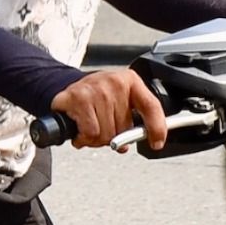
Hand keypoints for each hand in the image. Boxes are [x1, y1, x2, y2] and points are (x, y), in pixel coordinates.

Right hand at [50, 68, 165, 151]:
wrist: (69, 90)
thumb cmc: (98, 98)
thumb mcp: (121, 101)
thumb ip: (136, 118)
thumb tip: (148, 140)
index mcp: (130, 81)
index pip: (151, 106)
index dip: (157, 128)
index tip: (156, 143)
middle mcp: (114, 82)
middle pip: (124, 128)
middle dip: (113, 135)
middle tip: (104, 127)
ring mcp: (96, 89)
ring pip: (106, 134)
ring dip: (97, 138)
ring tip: (91, 127)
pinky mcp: (78, 98)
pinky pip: (90, 133)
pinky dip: (84, 138)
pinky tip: (80, 129)